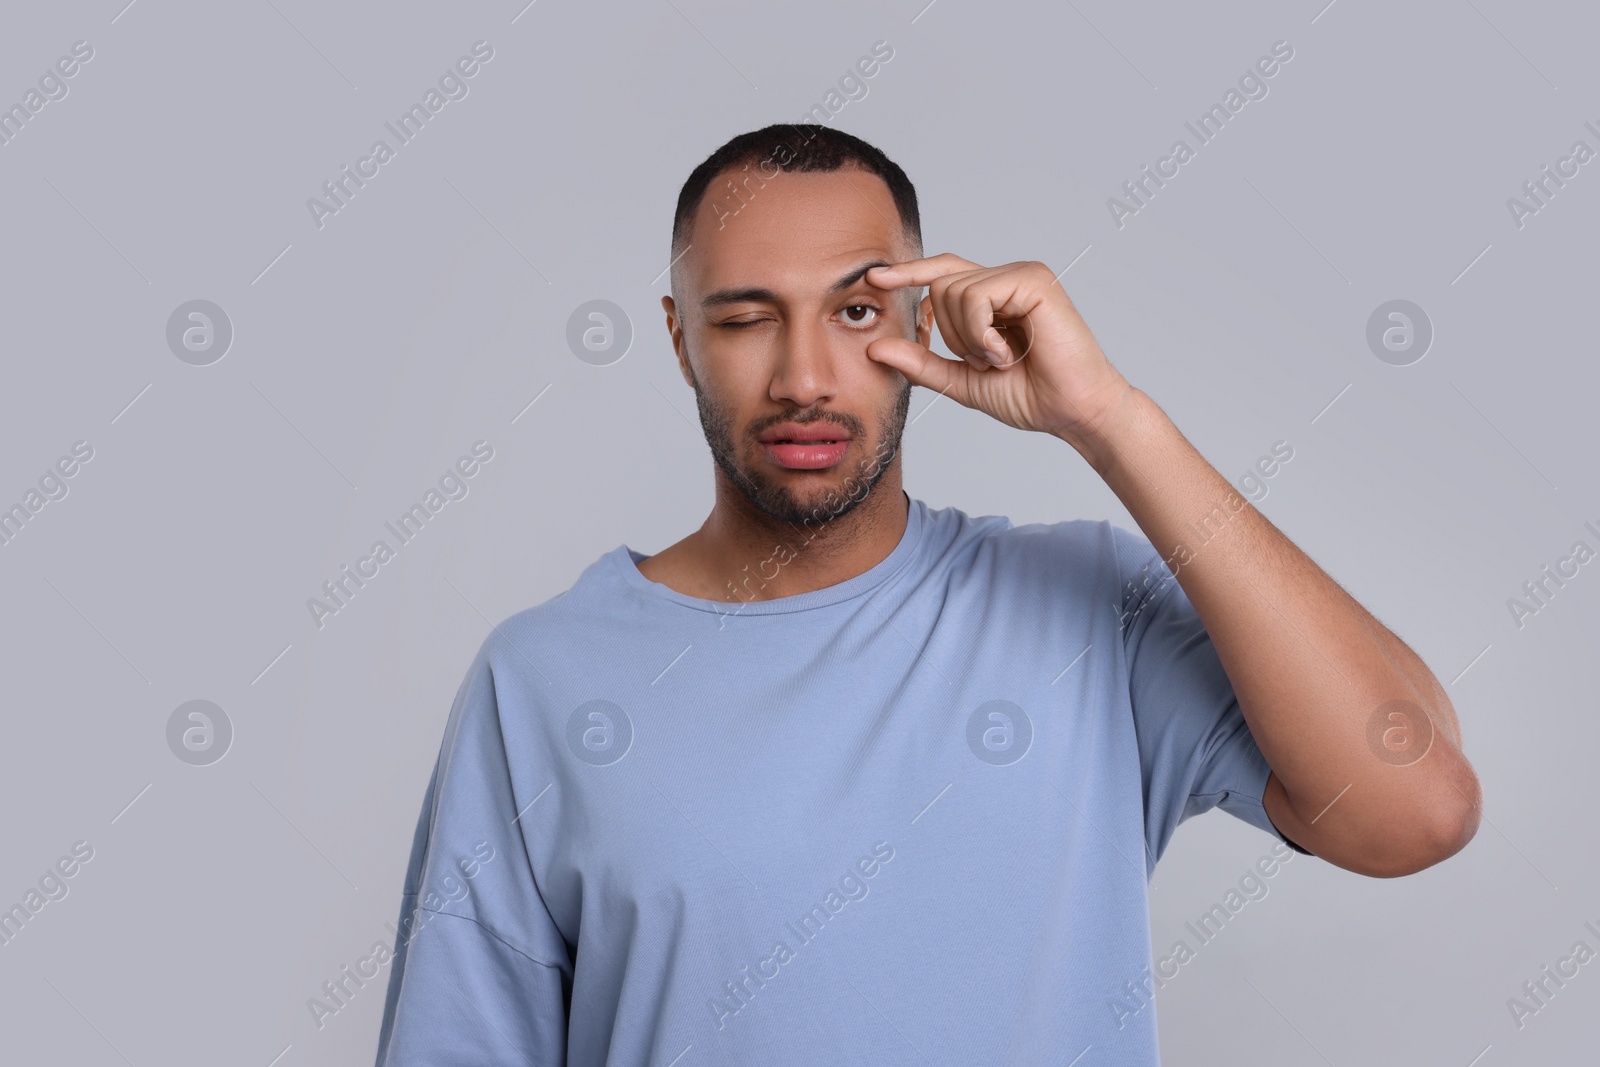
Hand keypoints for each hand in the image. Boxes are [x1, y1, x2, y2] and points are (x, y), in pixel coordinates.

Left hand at [865, 254, 1132, 443]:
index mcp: (993, 296)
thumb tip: (874, 347)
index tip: (874, 278)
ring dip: (969, 339)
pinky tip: (1009, 353)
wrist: (1073, 412)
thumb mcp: (962, 380)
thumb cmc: (1030, 396)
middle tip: (988, 362)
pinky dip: (982, 334)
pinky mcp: (1033, 280)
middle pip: (940, 285)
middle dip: (951, 334)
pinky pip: (977, 297)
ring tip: (1004, 359)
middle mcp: (1007, 278)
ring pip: (954, 291)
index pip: (942, 273)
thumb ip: (921, 363)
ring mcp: (1021, 275)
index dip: (909, 273)